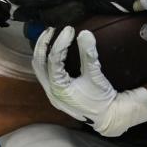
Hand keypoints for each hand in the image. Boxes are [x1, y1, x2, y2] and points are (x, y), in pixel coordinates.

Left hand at [32, 26, 146, 136]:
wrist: (108, 117)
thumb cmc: (102, 99)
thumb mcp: (96, 77)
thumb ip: (89, 55)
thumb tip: (85, 32)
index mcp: (59, 89)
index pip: (53, 60)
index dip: (60, 42)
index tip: (70, 29)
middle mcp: (51, 91)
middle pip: (38, 63)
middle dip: (43, 44)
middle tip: (52, 29)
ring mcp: (52, 92)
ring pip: (39, 68)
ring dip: (43, 51)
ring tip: (51, 36)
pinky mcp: (56, 91)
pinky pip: (45, 72)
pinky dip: (47, 59)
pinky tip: (55, 49)